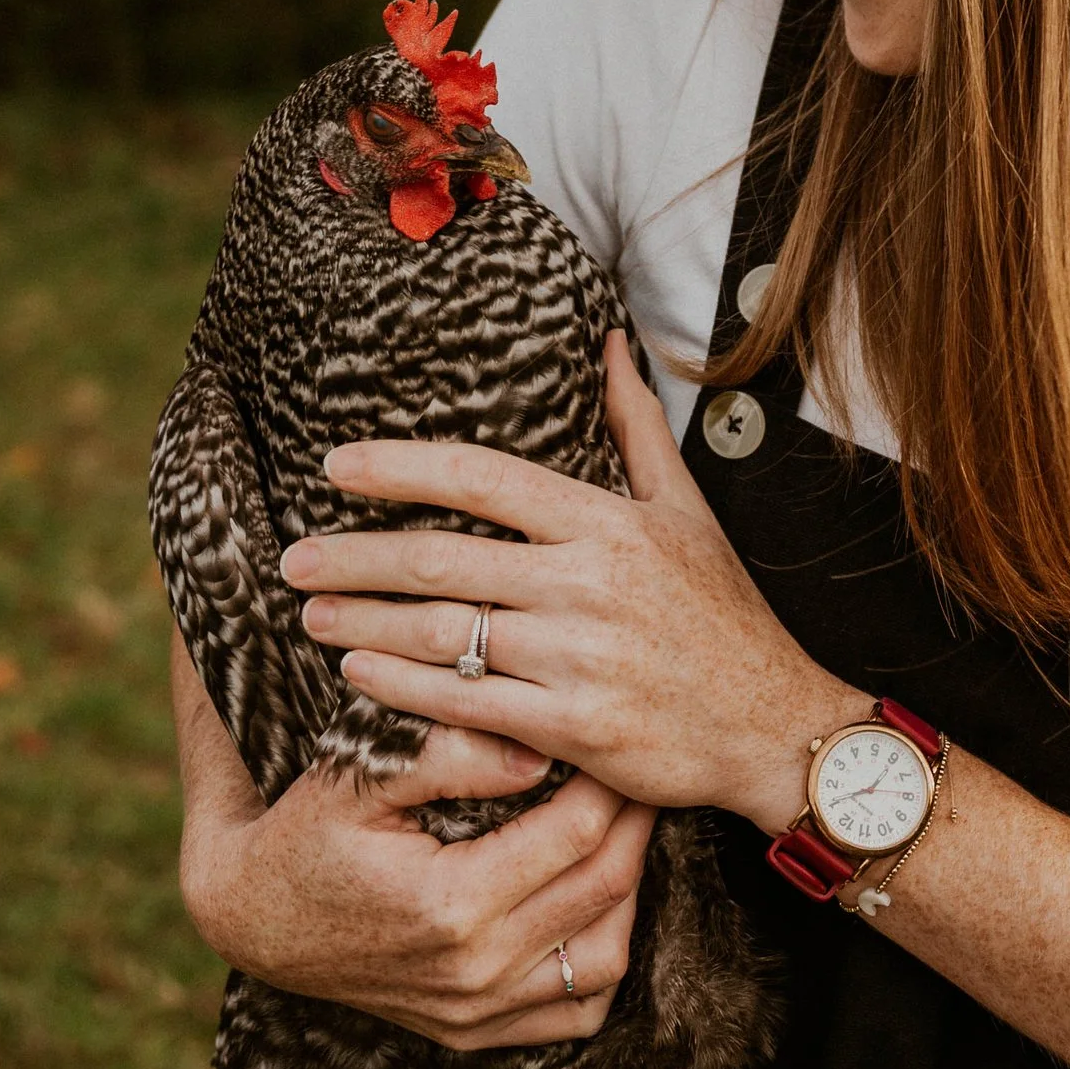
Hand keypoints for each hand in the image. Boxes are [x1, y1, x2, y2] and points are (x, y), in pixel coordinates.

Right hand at [172, 639, 652, 1048]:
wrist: (254, 916)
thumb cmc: (306, 830)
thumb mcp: (358, 774)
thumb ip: (448, 755)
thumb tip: (537, 752)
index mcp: (452, 905)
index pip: (577, 833)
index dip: (612, 779)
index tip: (618, 738)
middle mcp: (474, 972)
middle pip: (605, 889)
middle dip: (636, 822)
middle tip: (642, 770)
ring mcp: (476, 1013)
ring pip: (606, 957)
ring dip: (632, 890)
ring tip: (627, 828)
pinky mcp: (474, 1034)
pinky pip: (576, 1013)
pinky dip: (604, 958)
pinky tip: (597, 903)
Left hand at [281, 337, 862, 829]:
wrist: (775, 724)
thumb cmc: (724, 615)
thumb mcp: (688, 509)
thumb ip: (635, 424)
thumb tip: (608, 340)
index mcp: (608, 522)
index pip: (482, 477)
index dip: (400, 468)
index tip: (336, 467)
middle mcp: (588, 584)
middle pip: (441, 559)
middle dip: (354, 556)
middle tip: (293, 556)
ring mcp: (579, 658)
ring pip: (442, 633)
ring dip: (362, 622)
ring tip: (311, 612)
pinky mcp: (574, 729)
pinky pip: (465, 704)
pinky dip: (401, 688)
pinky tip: (359, 673)